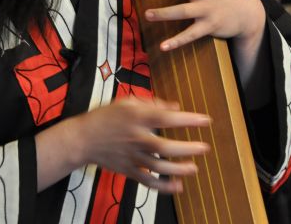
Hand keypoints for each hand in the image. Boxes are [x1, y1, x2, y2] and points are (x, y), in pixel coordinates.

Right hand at [75, 97, 210, 192]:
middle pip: (165, 146)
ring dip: (179, 169)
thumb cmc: (107, 117)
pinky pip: (148, 182)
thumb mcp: (128, 102)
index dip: (189, 119)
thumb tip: (176, 107)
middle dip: (188, 148)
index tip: (206, 120)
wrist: (83, 138)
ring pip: (159, 166)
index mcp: (137, 118)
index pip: (167, 118)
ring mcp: (133, 156)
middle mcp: (137, 138)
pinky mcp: (129, 170)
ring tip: (194, 168)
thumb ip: (153, 104)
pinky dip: (164, 187)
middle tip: (204, 148)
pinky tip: (178, 186)